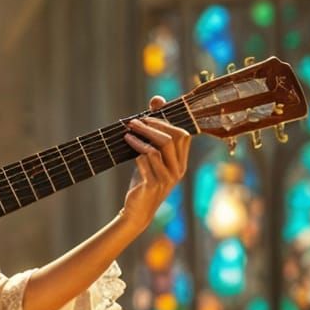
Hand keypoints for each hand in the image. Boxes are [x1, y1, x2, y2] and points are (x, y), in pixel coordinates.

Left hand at [119, 95, 191, 234]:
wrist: (137, 210)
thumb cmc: (144, 178)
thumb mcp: (150, 154)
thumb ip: (154, 131)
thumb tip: (157, 99)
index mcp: (181, 162)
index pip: (183, 135)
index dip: (166, 121)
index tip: (147, 115)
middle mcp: (178, 170)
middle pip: (171, 138)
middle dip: (151, 126)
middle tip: (134, 122)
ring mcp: (167, 178)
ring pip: (157, 149)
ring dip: (140, 138)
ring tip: (127, 133)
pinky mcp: (153, 185)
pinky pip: (145, 162)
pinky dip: (136, 153)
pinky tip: (128, 150)